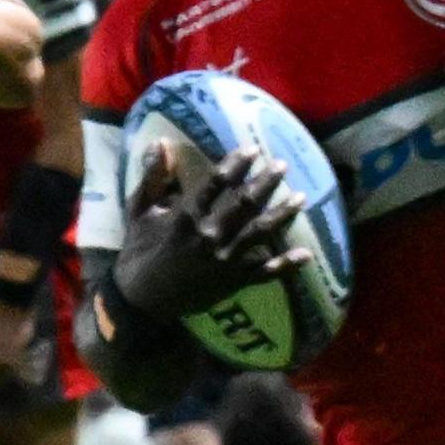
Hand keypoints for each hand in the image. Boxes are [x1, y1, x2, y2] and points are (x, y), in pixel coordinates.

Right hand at [114, 143, 310, 319]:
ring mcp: (224, 260)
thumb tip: (160, 142)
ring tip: (301, 198)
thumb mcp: (138, 212)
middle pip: (244, 204)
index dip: (236, 165)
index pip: (216, 184)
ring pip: (260, 234)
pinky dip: (285, 265)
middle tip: (282, 166)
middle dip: (265, 183)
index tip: (252, 150)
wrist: (141, 302)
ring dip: (282, 215)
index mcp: (187, 216)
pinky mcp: (233, 282)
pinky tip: (306, 255)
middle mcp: (210, 235)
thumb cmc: (138, 253)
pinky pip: (264, 273)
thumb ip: (152, 178)